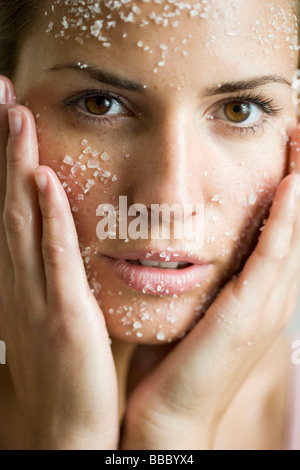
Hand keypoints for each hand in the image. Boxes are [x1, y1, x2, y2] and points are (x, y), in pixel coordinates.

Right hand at [0, 76, 118, 449]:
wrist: (63, 426)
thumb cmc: (62, 369)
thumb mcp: (51, 311)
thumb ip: (53, 270)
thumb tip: (57, 230)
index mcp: (18, 278)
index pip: (9, 206)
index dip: (4, 159)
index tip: (7, 116)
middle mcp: (18, 279)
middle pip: (8, 200)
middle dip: (3, 146)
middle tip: (1, 94)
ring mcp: (36, 295)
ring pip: (24, 219)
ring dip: (19, 166)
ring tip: (18, 119)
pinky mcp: (63, 315)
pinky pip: (55, 258)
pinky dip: (49, 218)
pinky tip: (45, 181)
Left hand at [120, 125, 299, 449]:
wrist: (170, 413)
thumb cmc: (175, 360)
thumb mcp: (193, 307)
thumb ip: (201, 276)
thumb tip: (186, 245)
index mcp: (257, 292)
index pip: (281, 228)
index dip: (288, 187)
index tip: (284, 146)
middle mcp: (271, 294)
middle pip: (297, 223)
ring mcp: (266, 304)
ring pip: (295, 231)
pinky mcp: (251, 311)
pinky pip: (275, 254)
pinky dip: (287, 217)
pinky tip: (292, 183)